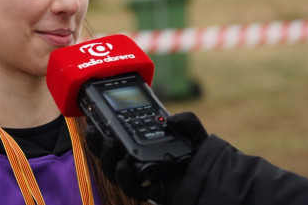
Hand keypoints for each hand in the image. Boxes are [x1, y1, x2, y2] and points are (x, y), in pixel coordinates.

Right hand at [85, 112, 207, 203]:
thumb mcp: (193, 131)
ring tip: (109, 143)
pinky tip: (123, 166)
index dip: (103, 128)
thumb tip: (169, 119)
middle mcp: (138, 160)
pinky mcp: (150, 191)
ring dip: (107, 158)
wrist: (214, 178)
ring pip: (114, 171)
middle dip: (97, 143)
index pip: (118, 137)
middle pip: (110, 154)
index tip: (95, 117)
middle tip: (94, 129)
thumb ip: (186, 120)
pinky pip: (131, 188)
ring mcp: (142, 176)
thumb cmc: (201, 155)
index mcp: (142, 144)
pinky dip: (124, 178)